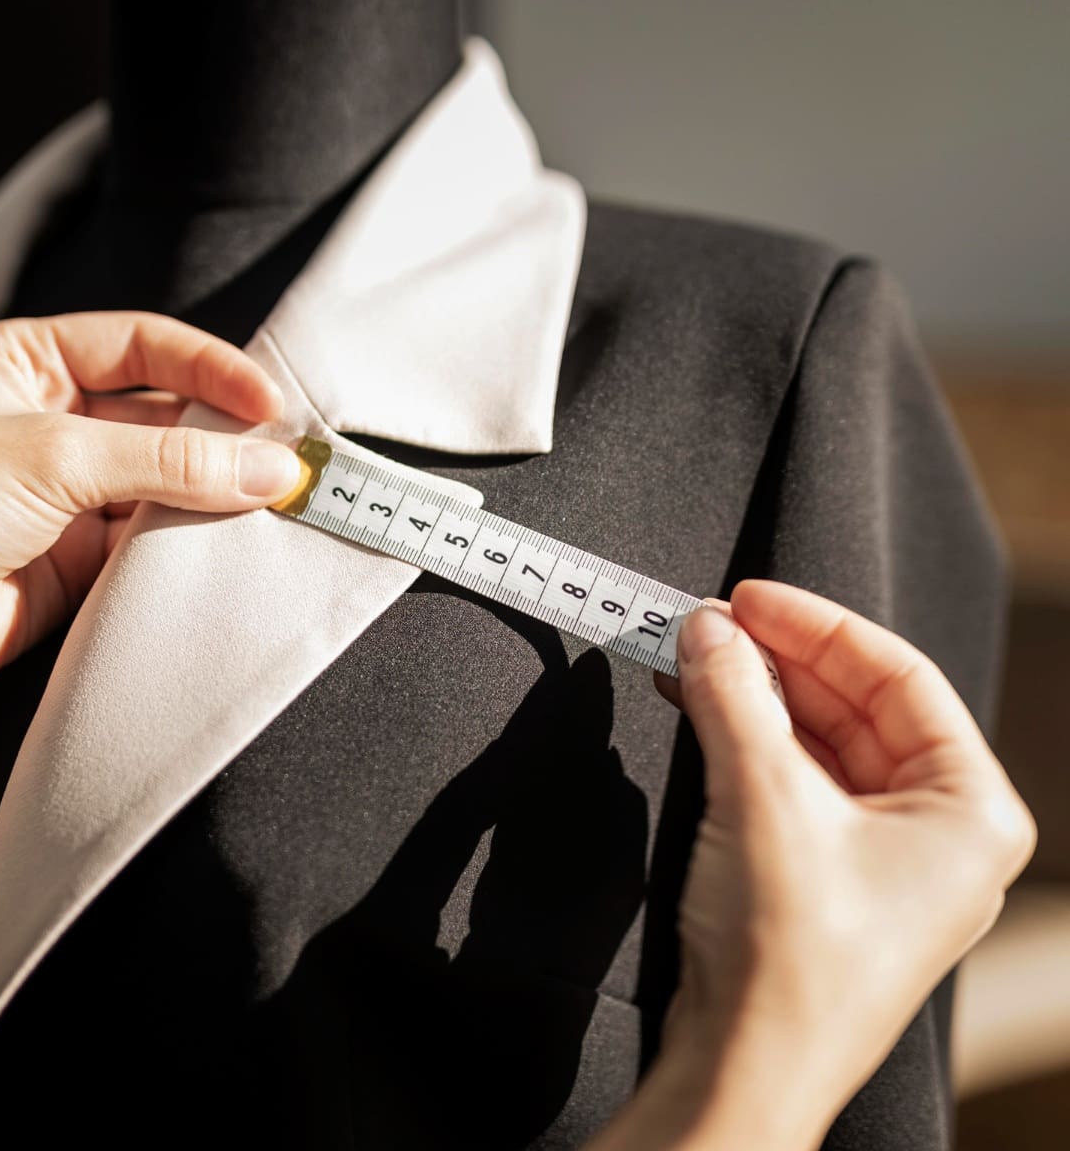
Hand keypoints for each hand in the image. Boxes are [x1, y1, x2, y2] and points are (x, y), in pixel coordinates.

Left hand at [0, 311, 300, 694]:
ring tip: (272, 501)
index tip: (268, 403)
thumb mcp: (52, 454)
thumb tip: (269, 468)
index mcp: (26, 359)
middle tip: (284, 458)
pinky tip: (231, 540)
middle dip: (221, 434)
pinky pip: (153, 537)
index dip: (209, 368)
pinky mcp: (79, 555)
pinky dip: (192, 539)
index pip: (141, 345)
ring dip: (212, 489)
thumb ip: (167, 459)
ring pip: (164, 478)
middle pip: (160, 412)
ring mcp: (66, 489)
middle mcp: (49, 417)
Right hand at [649, 581, 1034, 1144]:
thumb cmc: (788, 958)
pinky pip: (795, 781)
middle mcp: (940, 831)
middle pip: (858, 706)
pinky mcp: (829, 876)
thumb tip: (707, 630)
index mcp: (970, 810)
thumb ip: (734, 696)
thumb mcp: (761, 797)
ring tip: (692, 656)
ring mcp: (884, 857)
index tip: (748, 596)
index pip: (899, 677)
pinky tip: (701, 708)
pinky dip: (747, 740)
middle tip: (709, 623)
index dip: (817, 626)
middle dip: (777, 660)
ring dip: (754, 697)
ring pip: (820, 742)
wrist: (743, 1065)